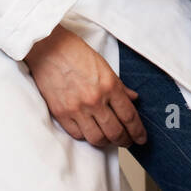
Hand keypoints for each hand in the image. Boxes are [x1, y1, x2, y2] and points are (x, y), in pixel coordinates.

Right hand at [24, 24, 146, 147]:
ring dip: (106, 142)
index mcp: (109, 85)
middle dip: (125, 140)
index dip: (138, 132)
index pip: (129, 116)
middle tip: (127, 141)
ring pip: (97, 138)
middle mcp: (95, 100)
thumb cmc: (76, 53)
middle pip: (115, 132)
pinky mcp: (61, 114)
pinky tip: (90, 131)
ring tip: (109, 139)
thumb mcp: (104, 66)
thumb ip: (119, 85)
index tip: (141, 139)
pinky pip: (78, 135)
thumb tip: (133, 99)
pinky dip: (86, 136)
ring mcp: (77, 109)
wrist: (48, 48)